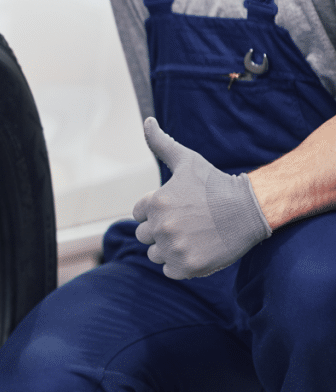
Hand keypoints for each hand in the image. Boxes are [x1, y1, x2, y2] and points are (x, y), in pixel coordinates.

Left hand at [132, 118, 271, 278]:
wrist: (251, 209)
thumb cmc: (216, 184)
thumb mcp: (187, 160)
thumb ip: (161, 143)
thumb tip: (146, 121)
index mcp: (155, 203)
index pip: (139, 215)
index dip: (157, 212)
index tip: (178, 207)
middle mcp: (161, 226)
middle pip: (144, 236)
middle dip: (161, 230)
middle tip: (187, 223)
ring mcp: (174, 248)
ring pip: (155, 254)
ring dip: (169, 248)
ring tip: (193, 235)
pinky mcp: (187, 267)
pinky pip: (169, 270)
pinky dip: (180, 264)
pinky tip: (197, 249)